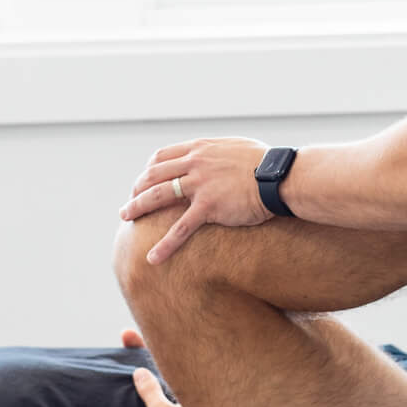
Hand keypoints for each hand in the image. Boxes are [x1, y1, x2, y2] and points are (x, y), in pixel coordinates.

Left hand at [118, 136, 274, 263]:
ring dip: (137, 207)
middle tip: (129, 203)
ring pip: (158, 196)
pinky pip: (180, 228)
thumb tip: (218, 158)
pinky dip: (164, 244)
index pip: (162, 156)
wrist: (281, 177)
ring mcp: (200, 184)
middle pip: (153, 174)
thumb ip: (220, 153)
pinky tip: (153, 258)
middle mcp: (195, 163)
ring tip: (125, 219)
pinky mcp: (209, 206)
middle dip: (136, 189)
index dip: (148, 170)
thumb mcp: (237, 148)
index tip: (144, 182)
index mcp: (200, 149)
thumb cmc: (267, 164)